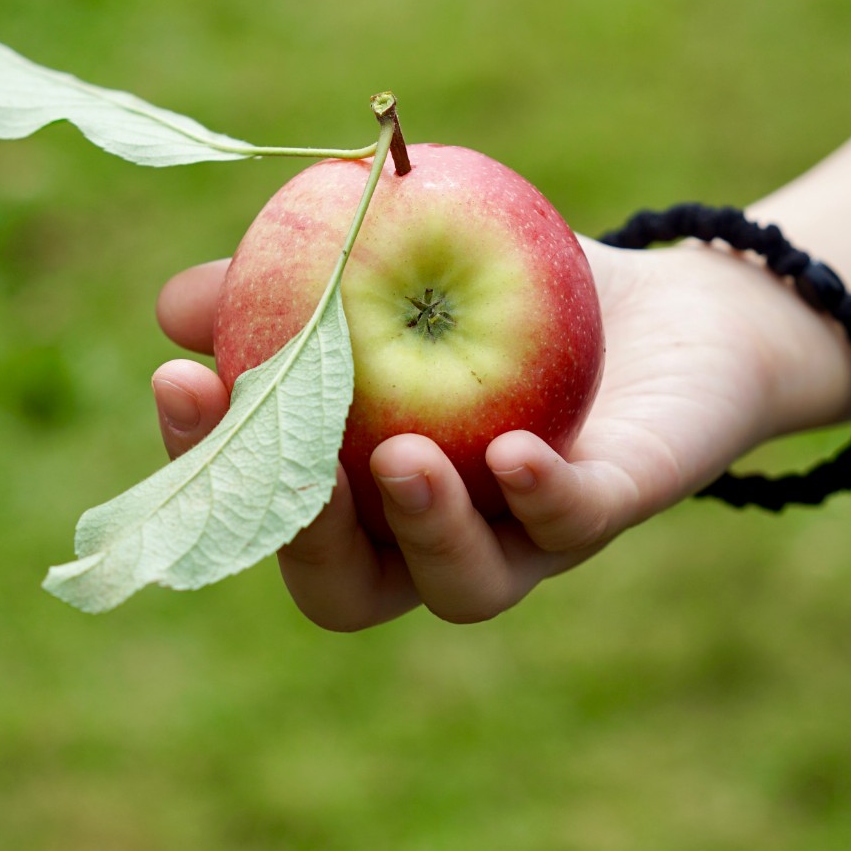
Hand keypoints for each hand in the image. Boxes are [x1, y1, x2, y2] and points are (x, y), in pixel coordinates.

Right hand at [150, 238, 850, 629]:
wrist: (676, 311)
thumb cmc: (514, 295)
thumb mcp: (396, 262)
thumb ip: (297, 283)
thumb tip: (174, 305)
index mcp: (364, 496)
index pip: (265, 511)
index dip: (213, 462)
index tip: (182, 380)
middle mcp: (437, 540)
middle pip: (345, 589)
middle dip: (303, 533)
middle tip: (284, 454)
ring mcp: (529, 540)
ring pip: (463, 586)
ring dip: (422, 527)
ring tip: (400, 455)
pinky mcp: (616, 507)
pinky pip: (573, 525)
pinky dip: (540, 495)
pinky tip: (515, 448)